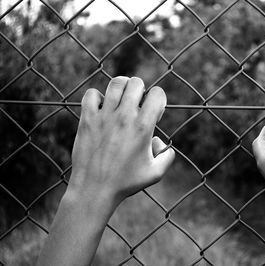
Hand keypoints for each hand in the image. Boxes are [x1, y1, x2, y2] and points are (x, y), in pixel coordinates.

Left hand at [68, 76, 174, 206]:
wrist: (95, 190)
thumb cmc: (126, 183)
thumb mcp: (156, 173)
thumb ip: (168, 156)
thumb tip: (161, 142)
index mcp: (143, 127)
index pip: (157, 94)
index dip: (159, 100)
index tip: (154, 114)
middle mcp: (124, 117)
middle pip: (137, 83)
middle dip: (142, 91)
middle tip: (138, 106)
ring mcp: (104, 116)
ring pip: (116, 83)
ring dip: (122, 89)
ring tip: (122, 101)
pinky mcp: (87, 119)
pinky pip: (92, 94)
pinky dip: (98, 97)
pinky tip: (102, 109)